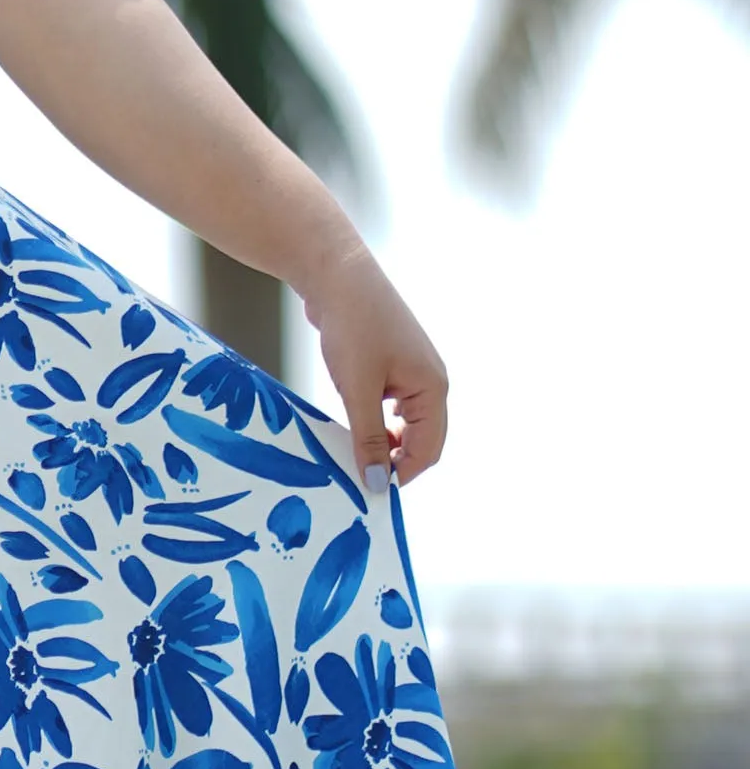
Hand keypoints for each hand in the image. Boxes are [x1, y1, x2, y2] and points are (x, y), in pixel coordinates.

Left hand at [299, 246, 446, 486]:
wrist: (337, 275)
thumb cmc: (353, 328)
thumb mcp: (358, 390)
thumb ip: (369, 439)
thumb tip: (376, 483)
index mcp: (433, 389)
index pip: (429, 450)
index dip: (402, 475)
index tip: (370, 493)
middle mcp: (430, 382)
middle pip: (422, 440)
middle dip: (394, 463)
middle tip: (358, 480)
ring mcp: (411, 373)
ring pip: (404, 426)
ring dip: (383, 444)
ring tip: (352, 457)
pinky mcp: (390, 365)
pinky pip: (389, 408)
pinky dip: (374, 424)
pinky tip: (352, 428)